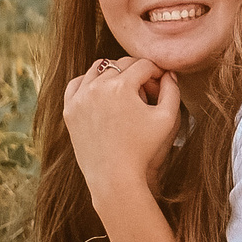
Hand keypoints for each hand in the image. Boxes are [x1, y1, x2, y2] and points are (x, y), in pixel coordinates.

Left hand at [63, 56, 179, 198]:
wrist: (114, 178)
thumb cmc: (144, 149)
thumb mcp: (167, 118)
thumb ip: (172, 90)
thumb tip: (168, 73)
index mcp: (121, 86)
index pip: (144, 65)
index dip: (157, 73)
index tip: (161, 86)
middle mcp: (97, 87)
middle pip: (122, 64)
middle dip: (138, 72)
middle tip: (146, 91)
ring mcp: (79, 98)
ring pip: (99, 68)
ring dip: (115, 73)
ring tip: (126, 92)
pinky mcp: (69, 110)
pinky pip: (78, 83)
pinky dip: (90, 82)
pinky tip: (103, 93)